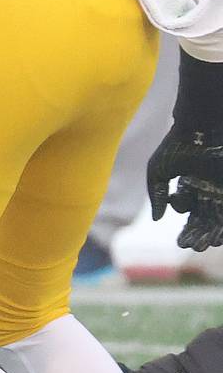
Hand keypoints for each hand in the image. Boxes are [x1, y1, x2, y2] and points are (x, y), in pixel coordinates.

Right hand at [147, 130, 222, 251]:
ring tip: (209, 243)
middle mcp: (208, 189)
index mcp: (190, 186)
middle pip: (206, 219)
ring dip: (214, 232)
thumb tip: (157, 219)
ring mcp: (220, 187)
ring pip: (219, 217)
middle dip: (200, 235)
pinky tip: (218, 234)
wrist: (201, 125)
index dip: (187, 230)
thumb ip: (156, 195)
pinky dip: (222, 223)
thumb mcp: (157, 171)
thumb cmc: (176, 145)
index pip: (189, 214)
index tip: (182, 242)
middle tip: (196, 247)